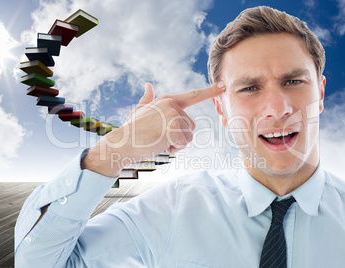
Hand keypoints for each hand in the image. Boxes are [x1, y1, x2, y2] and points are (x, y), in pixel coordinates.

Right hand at [83, 82, 225, 176]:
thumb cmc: (131, 129)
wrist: (121, 143)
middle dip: (178, 136)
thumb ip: (147, 98)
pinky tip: (160, 145)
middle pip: (191, 126)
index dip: (209, 90)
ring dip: (175, 143)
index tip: (223, 85)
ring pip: (188, 136)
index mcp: (167, 100)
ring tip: (158, 140)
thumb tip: (148, 85)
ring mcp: (173, 115)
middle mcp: (172, 104)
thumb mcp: (139, 110)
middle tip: (159, 136)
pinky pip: (184, 143)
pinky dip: (173, 148)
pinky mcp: (173, 128)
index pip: (193, 95)